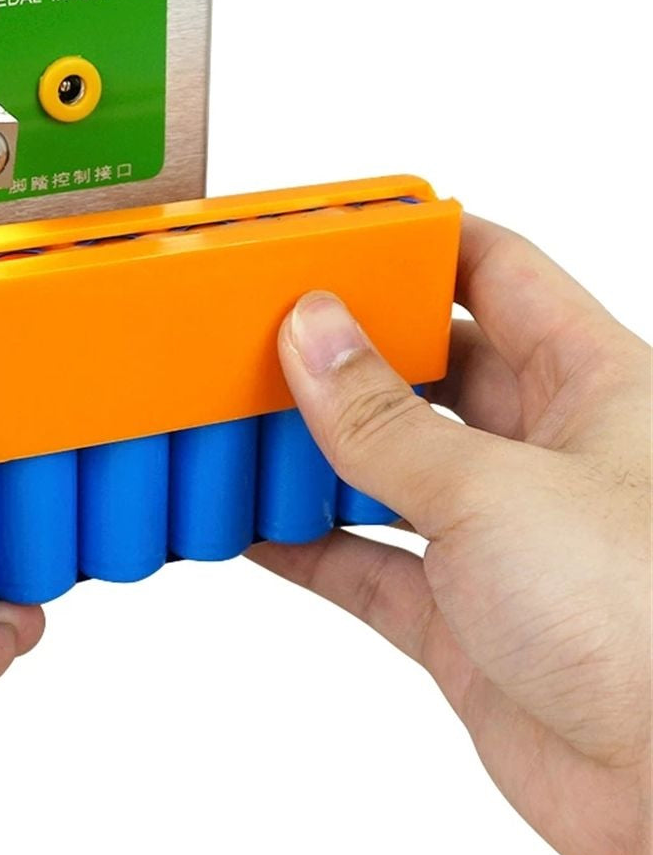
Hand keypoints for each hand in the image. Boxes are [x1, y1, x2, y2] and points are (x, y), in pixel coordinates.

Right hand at [249, 216, 650, 854]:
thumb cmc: (644, 622)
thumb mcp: (494, 491)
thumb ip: (385, 419)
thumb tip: (311, 335)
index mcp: (589, 385)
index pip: (498, 273)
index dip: (420, 243)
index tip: (338, 231)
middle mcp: (542, 452)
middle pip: (427, 369)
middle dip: (348, 351)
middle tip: (265, 328)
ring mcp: (497, 534)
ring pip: (386, 467)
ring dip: (316, 450)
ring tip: (241, 418)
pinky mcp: (460, 614)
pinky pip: (365, 561)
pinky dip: (306, 545)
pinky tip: (250, 526)